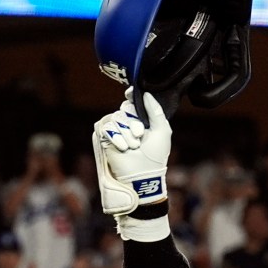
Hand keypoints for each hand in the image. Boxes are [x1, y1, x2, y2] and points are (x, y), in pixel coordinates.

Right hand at [92, 96, 172, 219]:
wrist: (143, 174)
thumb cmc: (156, 155)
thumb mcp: (162, 130)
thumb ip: (156, 110)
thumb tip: (145, 93)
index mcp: (141, 120)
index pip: (133, 102)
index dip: (131, 97)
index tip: (130, 94)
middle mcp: (127, 124)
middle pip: (125, 109)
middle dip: (133, 122)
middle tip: (139, 136)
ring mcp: (115, 131)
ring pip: (116, 118)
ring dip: (126, 133)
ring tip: (133, 146)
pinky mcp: (104, 138)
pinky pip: (106, 127)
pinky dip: (116, 137)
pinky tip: (123, 148)